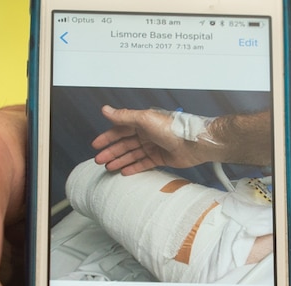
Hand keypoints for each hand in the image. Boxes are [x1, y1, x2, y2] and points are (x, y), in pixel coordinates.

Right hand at [92, 106, 217, 174]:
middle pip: (124, 144)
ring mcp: (153, 146)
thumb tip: (106, 110)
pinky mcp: (160, 158)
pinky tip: (125, 171)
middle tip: (100, 160)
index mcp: (142, 122)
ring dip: (120, 160)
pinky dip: (133, 167)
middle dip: (111, 152)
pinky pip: (143, 163)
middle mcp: (147, 133)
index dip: (107, 138)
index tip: (96, 145)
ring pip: (132, 154)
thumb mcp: (144, 119)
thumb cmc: (173, 129)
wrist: (194, 143)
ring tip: (109, 168)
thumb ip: (124, 116)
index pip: (119, 130)